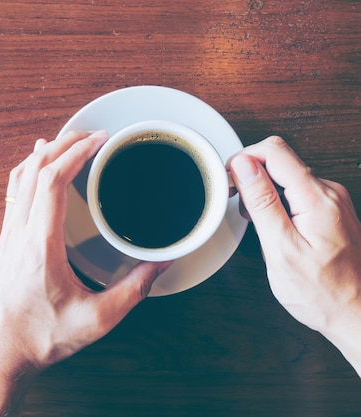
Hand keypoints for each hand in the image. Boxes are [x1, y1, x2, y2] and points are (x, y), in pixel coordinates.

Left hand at [0, 130, 172, 416]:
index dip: (76, 153)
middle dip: (64, 143)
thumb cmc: (40, 338)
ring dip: (44, 154)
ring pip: (19, 178)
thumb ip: (133, 290)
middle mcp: (19, 233)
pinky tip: (36, 168)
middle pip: (34, 169)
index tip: (99, 139)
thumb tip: (162, 264)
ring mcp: (7, 236)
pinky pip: (14, 193)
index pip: (51, 181)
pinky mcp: (5, 243)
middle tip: (92, 134)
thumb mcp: (97, 320)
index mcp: (40, 245)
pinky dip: (28, 171)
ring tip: (69, 141)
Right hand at [228, 136, 360, 374]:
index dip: (243, 158)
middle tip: (235, 202)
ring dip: (263, 190)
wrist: (356, 314)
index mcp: (317, 198)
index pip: (274, 151)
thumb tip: (244, 166)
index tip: (228, 180)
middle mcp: (329, 192)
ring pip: (287, 175)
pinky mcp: (331, 211)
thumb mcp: (281, 249)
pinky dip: (277, 201)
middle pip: (280, 159)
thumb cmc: (322, 293)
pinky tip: (272, 225)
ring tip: (252, 219)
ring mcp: (333, 201)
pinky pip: (298, 191)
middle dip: (250, 174)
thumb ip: (262, 202)